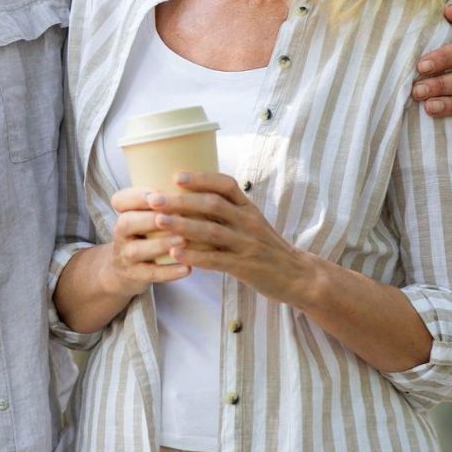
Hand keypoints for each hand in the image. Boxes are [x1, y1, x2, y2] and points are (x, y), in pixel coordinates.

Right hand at [101, 187, 190, 298]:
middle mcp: (121, 233)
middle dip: (149, 218)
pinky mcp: (135, 276)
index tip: (157, 192)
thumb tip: (198, 181)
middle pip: (127, 222)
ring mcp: (126, 256)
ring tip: (183, 240)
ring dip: (161, 244)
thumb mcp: (143, 217)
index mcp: (124, 214)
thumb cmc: (144, 236)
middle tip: (174, 215)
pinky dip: (169, 272)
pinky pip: (150, 274)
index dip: (136, 196)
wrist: (123, 271)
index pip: (120, 200)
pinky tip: (187, 268)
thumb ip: (161, 203)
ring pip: (137, 250)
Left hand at [148, 171, 308, 303]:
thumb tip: (193, 193)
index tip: (176, 176)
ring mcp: (247, 244)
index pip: (226, 184)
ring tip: (158, 222)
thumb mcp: (252, 220)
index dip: (202, 178)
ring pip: (211, 231)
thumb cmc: (266, 245)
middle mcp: (248, 221)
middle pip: (212, 205)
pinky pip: (216, 260)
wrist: (297, 275)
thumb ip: (229, 208)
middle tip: (154, 199)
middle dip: (181, 201)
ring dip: (182, 226)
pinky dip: (194, 256)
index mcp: (249, 207)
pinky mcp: (245, 267)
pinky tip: (174, 253)